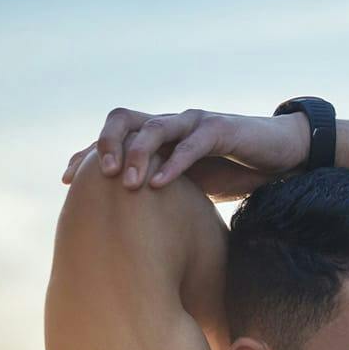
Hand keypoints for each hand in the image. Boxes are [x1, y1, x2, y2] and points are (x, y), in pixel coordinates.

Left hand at [58, 106, 311, 201]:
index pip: (113, 136)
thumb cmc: (236, 172)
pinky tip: (159, 184)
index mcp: (160, 136)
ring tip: (125, 183)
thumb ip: (164, 195)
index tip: (65, 180)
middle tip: (96, 176)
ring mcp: (194, 122)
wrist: (282, 156)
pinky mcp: (221, 129)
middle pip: (124, 119)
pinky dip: (174, 162)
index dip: (86, 154)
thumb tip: (135, 230)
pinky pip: (192, 143)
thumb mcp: (192, 186)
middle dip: (105, 144)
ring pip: (154, 128)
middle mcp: (171, 122)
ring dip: (136, 154)